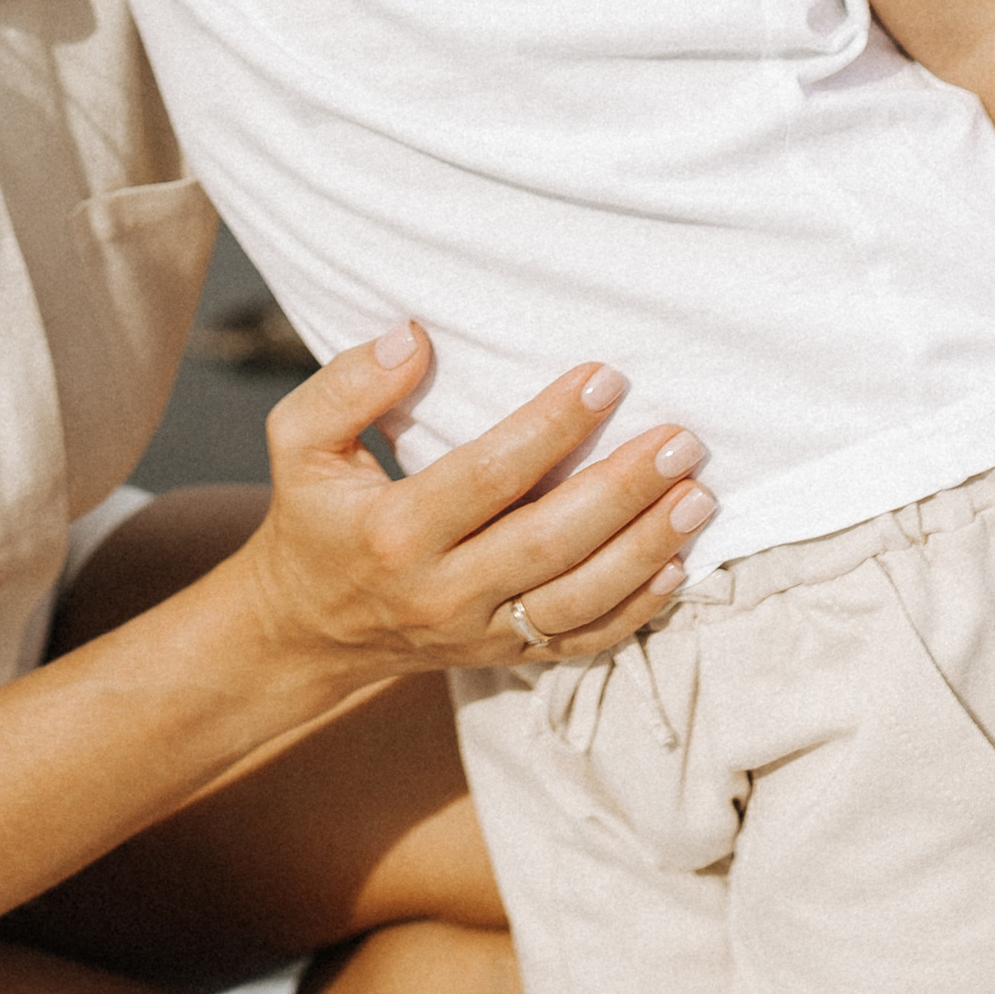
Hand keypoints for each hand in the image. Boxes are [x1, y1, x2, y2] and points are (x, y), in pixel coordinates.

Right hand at [238, 325, 709, 684]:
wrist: (306, 628)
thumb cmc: (312, 516)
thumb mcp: (297, 442)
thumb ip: (345, 386)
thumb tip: (412, 336)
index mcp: (393, 531)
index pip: (488, 474)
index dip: (551, 426)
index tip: (605, 378)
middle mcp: (441, 591)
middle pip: (550, 541)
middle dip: (623, 489)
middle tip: (681, 440)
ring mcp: (478, 633)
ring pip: (578, 599)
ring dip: (646, 548)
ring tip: (697, 495)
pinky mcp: (505, 657)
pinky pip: (582, 642)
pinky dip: (635, 609)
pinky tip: (676, 565)